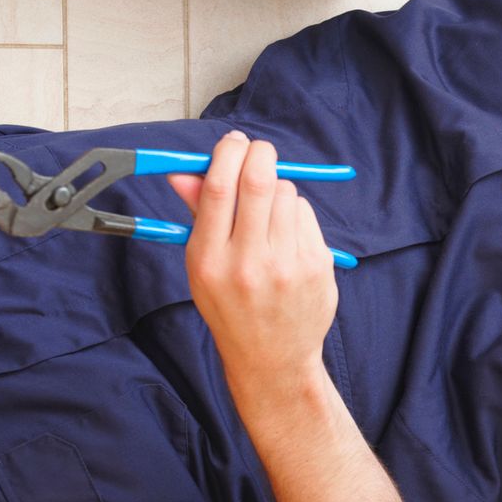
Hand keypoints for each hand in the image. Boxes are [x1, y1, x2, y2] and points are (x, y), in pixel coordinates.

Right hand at [168, 131, 338, 386]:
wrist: (272, 359)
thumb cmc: (231, 307)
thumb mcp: (202, 268)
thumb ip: (197, 216)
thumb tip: (184, 172)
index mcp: (210, 261)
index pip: (219, 189)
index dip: (226, 154)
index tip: (232, 142)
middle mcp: (249, 262)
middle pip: (258, 181)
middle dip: (258, 154)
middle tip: (256, 151)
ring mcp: (287, 265)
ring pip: (285, 193)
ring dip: (276, 188)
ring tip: (267, 214)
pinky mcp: (317, 265)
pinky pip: (305, 214)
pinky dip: (294, 213)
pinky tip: (286, 237)